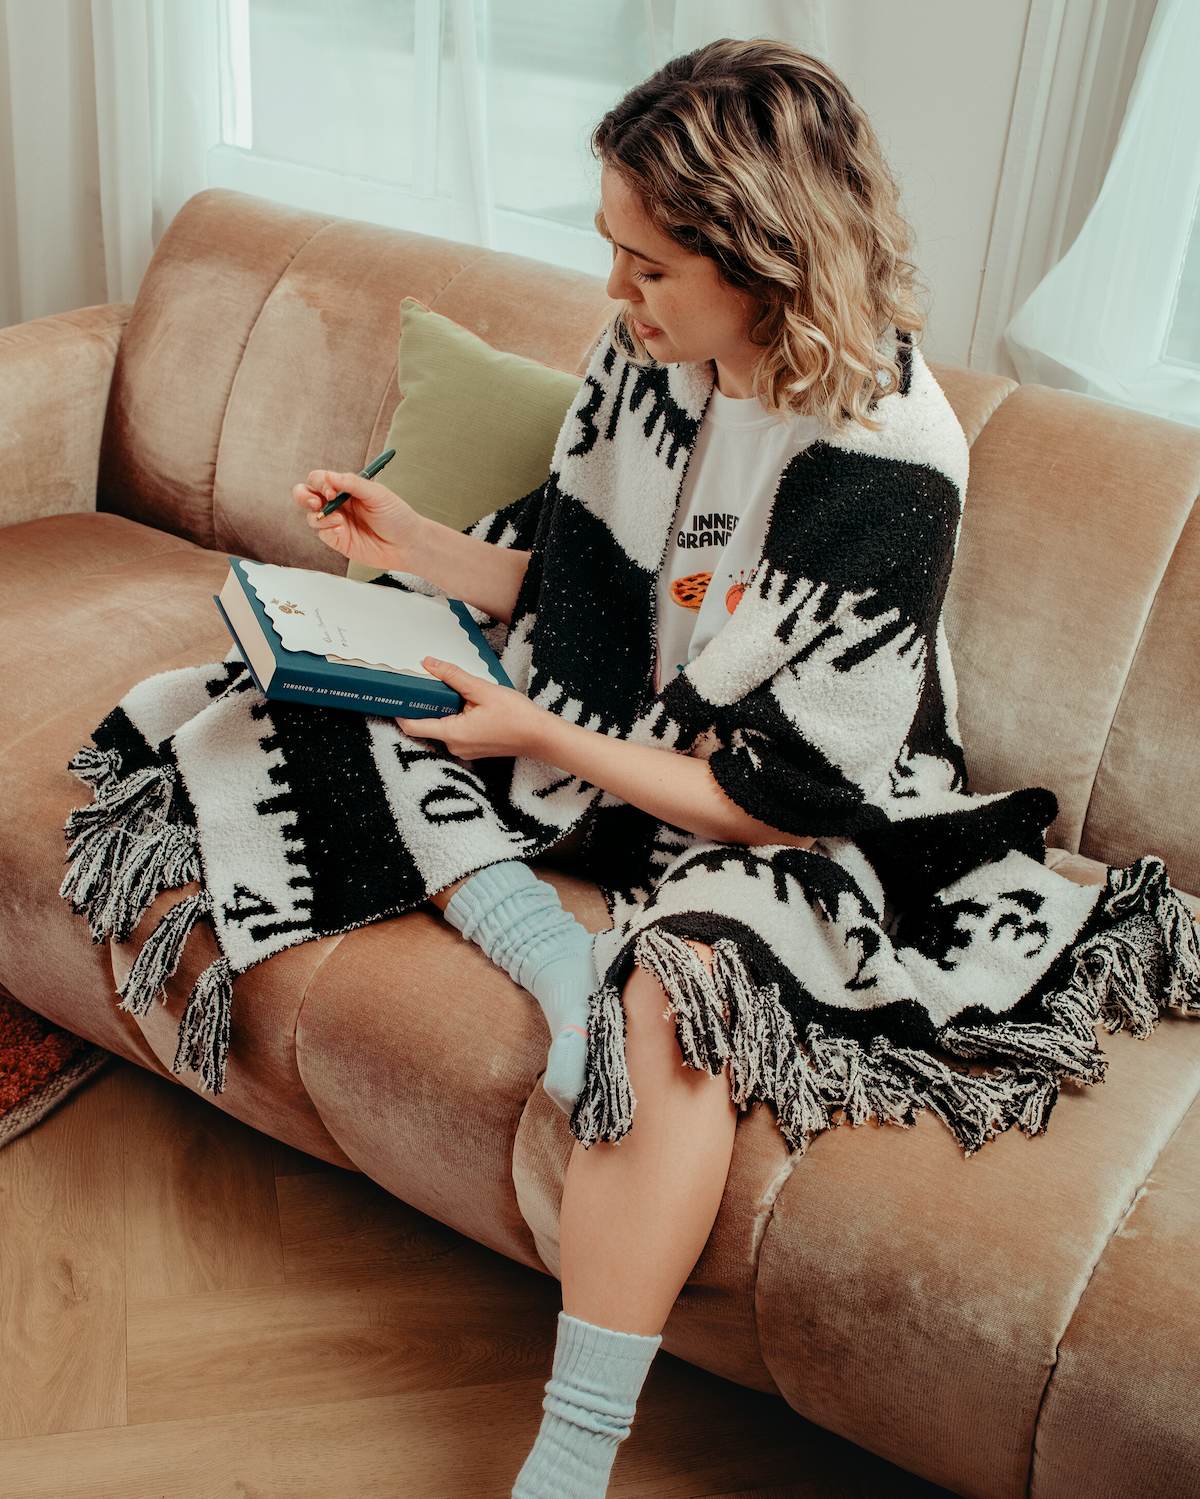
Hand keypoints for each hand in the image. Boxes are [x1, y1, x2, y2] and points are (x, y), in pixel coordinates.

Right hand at [291, 468, 425, 573]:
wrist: (408, 544)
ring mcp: (337, 523)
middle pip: (306, 495)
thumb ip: (352, 483)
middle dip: (303, 496)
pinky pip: (322, 533)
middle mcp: (339, 504)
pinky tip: (341, 530)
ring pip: (312, 516)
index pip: (320, 479)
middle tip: (316, 503)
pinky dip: (327, 530)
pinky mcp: (338, 540)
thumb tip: (329, 476)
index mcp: (347, 488)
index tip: (331, 491)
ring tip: (338, 521)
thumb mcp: (377, 494)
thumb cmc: (397, 516)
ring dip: (320, 516)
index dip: (320, 483)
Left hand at [397, 657, 547, 759]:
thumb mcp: (482, 690)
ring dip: (444, 709)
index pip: (412, 726)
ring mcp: (464, 750)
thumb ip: (453, 676)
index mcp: (452, 734)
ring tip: (455, 690)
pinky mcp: (473, 748)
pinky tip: (468, 703)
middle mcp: (454, 746)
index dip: (399, 710)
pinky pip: (455, 731)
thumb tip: (428, 663)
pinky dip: (455, 716)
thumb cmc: (517, 716)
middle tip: (427, 681)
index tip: (394, 695)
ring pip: (442, 726)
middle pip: (426, 724)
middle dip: (425, 703)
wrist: (541, 737)